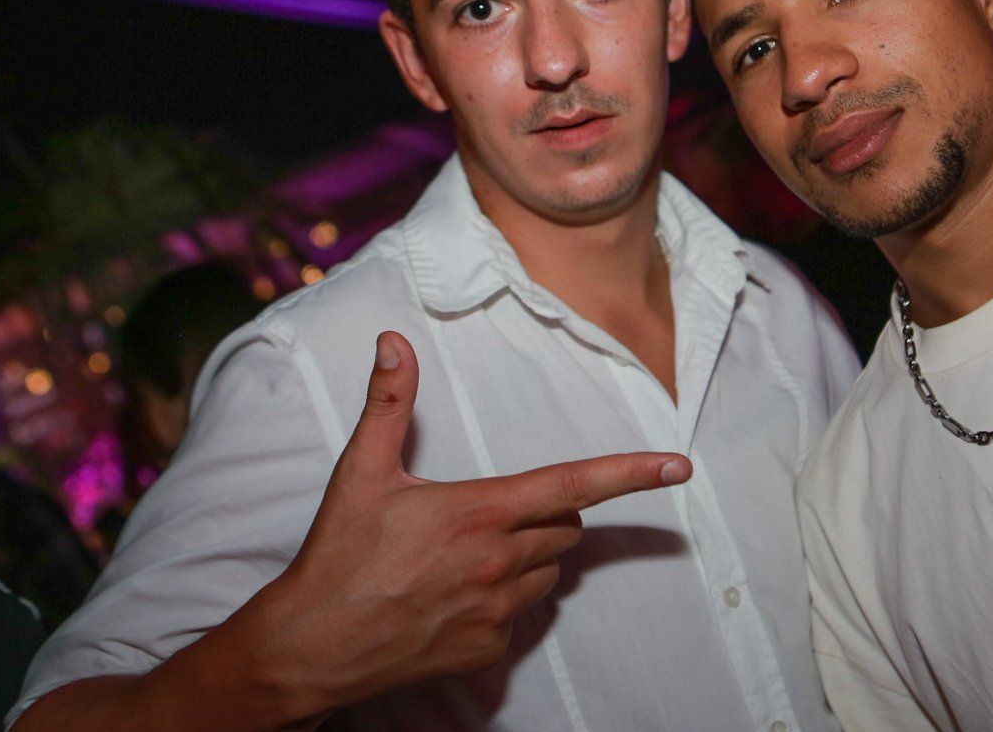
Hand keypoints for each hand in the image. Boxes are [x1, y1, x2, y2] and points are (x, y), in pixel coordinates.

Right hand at [261, 330, 691, 715]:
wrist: (312, 646)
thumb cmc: (338, 556)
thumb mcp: (362, 472)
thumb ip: (388, 403)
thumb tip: (393, 342)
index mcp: (480, 512)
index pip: (574, 484)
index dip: (633, 473)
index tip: (679, 466)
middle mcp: (499, 563)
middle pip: (566, 527)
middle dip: (548, 514)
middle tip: (491, 512)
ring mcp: (496, 612)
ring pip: (548, 573)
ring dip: (528, 558)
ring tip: (465, 555)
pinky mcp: (487, 650)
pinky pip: (520, 615)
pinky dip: (502, 600)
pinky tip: (451, 595)